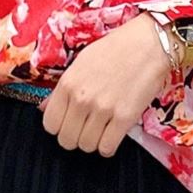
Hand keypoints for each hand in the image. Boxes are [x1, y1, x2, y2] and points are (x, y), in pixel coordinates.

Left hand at [39, 14, 172, 156]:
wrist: (149, 44)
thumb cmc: (115, 48)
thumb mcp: (81, 62)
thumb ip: (61, 89)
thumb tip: (44, 108)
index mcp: (67, 83)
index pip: (50, 124)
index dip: (58, 126)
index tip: (68, 122)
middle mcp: (82, 98)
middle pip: (66, 140)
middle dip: (74, 137)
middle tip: (85, 127)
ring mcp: (103, 110)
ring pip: (86, 146)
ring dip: (92, 141)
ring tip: (101, 128)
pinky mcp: (125, 118)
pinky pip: (107, 148)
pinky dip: (108, 146)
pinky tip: (112, 133)